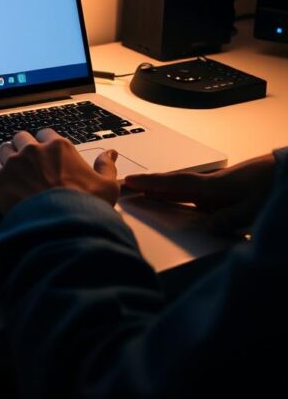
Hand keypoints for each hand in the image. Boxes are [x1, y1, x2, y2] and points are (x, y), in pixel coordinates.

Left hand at [0, 128, 118, 214]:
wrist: (62, 226)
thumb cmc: (84, 207)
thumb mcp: (107, 186)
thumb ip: (107, 166)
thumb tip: (110, 154)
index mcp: (59, 147)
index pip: (45, 135)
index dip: (43, 145)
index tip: (44, 154)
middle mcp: (34, 150)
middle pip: (21, 138)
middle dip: (22, 148)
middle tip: (26, 163)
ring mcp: (15, 163)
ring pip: (3, 150)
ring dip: (6, 159)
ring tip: (9, 173)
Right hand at [124, 154, 275, 233]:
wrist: (287, 170)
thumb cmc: (273, 185)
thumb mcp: (253, 207)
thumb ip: (229, 218)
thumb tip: (208, 228)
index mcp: (213, 187)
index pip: (174, 184)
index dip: (150, 184)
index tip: (129, 183)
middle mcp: (211, 185)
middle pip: (173, 184)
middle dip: (149, 185)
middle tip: (126, 186)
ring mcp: (217, 187)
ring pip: (182, 188)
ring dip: (162, 190)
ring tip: (144, 193)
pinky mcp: (225, 191)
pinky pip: (194, 193)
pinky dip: (179, 194)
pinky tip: (178, 200)